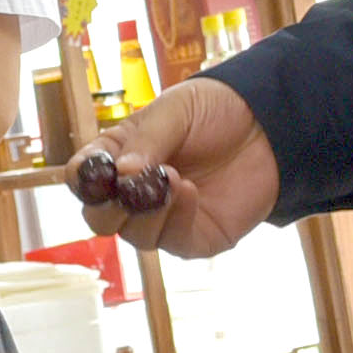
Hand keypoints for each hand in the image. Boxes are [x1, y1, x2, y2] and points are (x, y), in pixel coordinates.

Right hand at [79, 76, 277, 258]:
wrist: (269, 125)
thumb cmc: (215, 111)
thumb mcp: (175, 110)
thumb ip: (146, 140)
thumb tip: (121, 175)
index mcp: (119, 157)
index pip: (84, 178)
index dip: (83, 179)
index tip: (98, 172)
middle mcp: (133, 193)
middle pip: (99, 218)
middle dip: (109, 207)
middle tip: (131, 185)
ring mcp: (162, 219)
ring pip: (133, 235)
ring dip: (147, 210)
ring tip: (174, 177)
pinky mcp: (193, 238)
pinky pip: (172, 242)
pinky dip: (176, 218)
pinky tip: (190, 190)